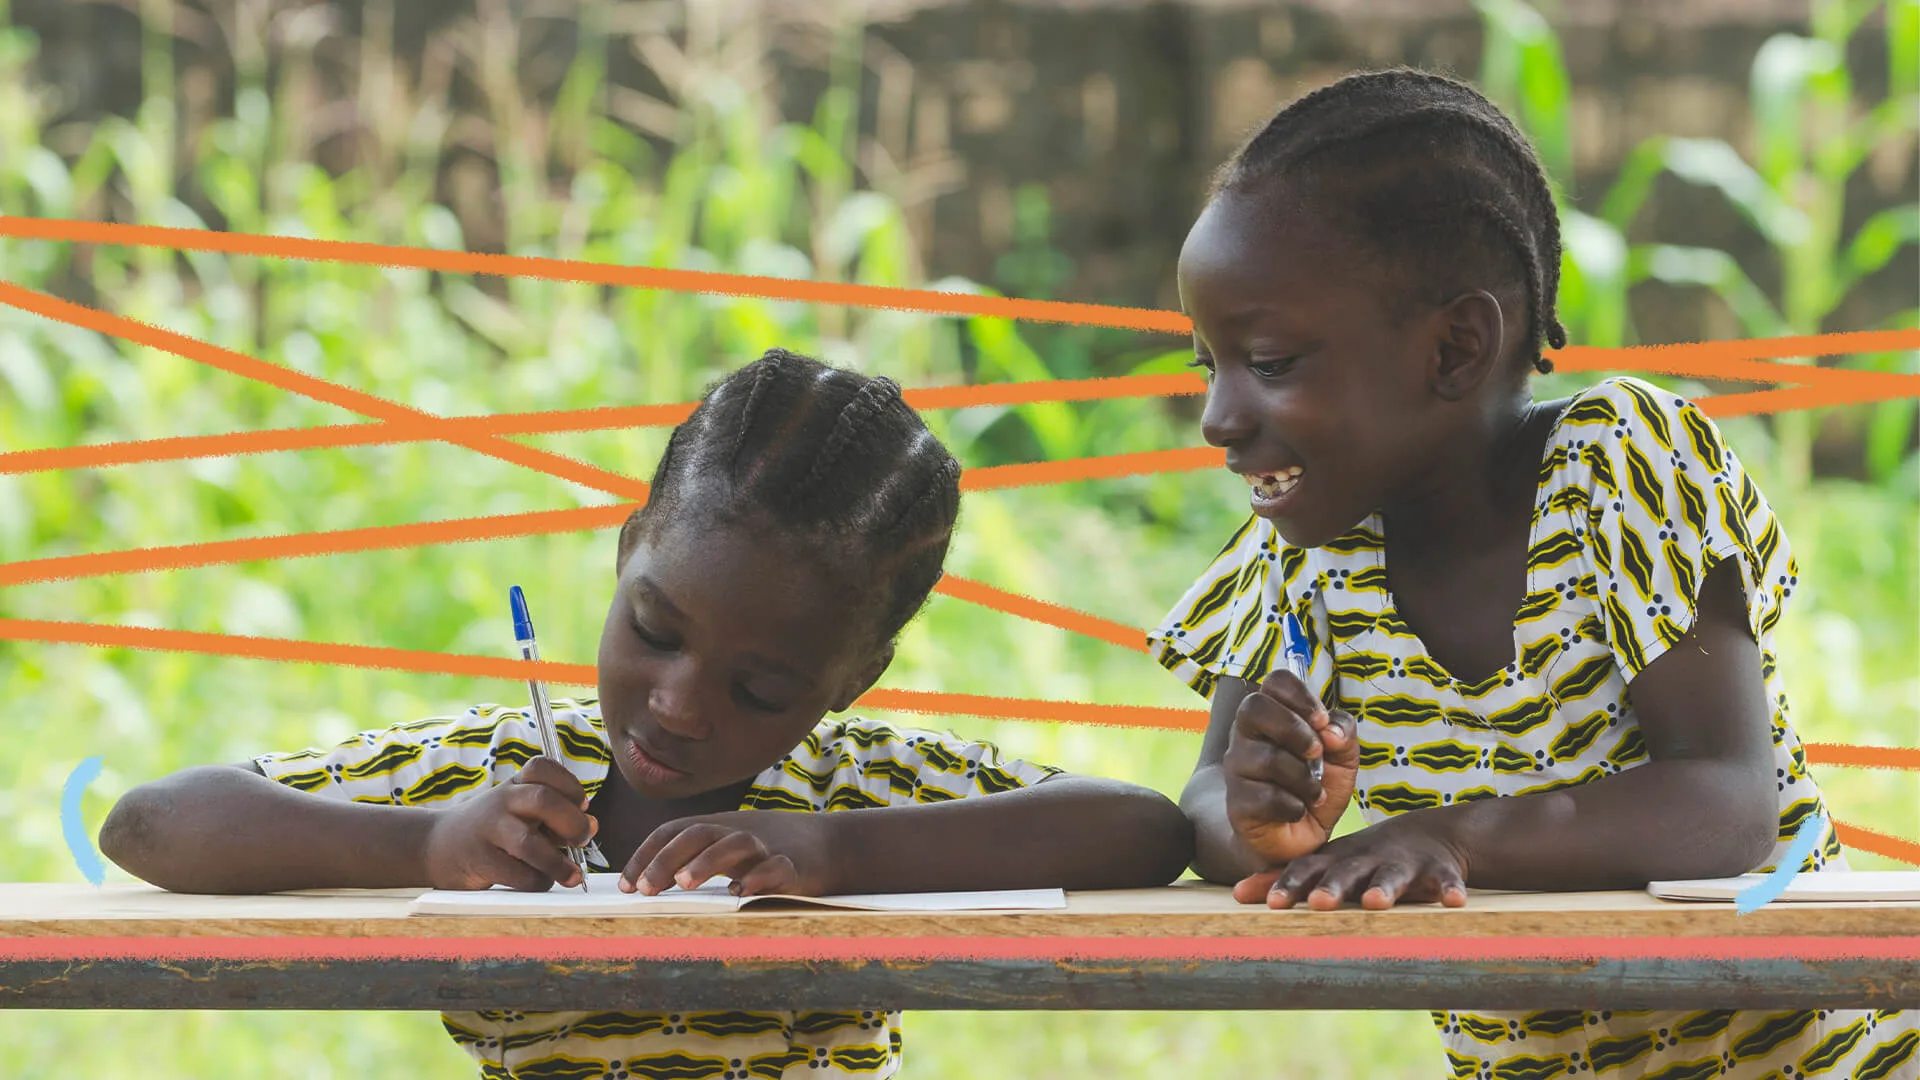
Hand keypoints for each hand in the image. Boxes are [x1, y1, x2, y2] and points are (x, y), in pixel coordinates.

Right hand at [420, 757, 595, 890]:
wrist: (436, 846)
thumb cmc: (492, 828)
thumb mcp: (520, 812)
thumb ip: (556, 817)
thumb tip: (592, 826)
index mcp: (515, 785)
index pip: (542, 768)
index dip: (570, 784)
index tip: (583, 805)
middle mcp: (501, 801)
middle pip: (543, 800)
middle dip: (572, 821)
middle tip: (584, 838)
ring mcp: (488, 830)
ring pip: (528, 842)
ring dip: (558, 862)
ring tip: (573, 875)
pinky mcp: (480, 860)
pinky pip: (516, 874)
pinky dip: (536, 881)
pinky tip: (541, 882)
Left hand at [622, 810, 837, 896]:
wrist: (831, 845)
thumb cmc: (770, 851)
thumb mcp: (729, 847)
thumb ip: (695, 858)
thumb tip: (645, 882)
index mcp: (717, 827)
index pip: (672, 831)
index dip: (646, 855)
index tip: (625, 884)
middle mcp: (737, 832)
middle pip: (697, 834)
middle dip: (666, 859)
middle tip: (644, 889)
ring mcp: (766, 847)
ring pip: (734, 844)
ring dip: (706, 862)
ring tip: (684, 885)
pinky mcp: (794, 866)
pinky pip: (775, 868)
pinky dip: (758, 878)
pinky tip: (740, 893)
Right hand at [1223, 667, 1358, 863]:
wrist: (1299, 838)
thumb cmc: (1316, 786)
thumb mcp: (1343, 757)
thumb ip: (1343, 732)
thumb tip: (1330, 731)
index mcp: (1273, 715)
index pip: (1274, 681)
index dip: (1299, 695)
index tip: (1320, 720)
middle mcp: (1247, 735)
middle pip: (1254, 707)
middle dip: (1294, 729)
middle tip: (1317, 753)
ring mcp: (1237, 768)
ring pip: (1266, 758)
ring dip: (1303, 778)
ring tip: (1315, 793)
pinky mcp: (1238, 803)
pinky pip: (1265, 797)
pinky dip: (1293, 806)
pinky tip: (1298, 810)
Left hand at [1234, 814, 1468, 910]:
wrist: (1428, 834)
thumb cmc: (1365, 857)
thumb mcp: (1327, 863)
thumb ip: (1285, 878)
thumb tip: (1236, 895)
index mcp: (1337, 859)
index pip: (1308, 869)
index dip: (1289, 884)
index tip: (1270, 904)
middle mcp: (1366, 858)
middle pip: (1346, 872)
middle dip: (1332, 887)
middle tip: (1318, 904)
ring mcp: (1403, 862)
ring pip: (1393, 875)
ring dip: (1383, 888)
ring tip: (1375, 902)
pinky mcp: (1438, 870)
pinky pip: (1446, 880)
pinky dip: (1450, 889)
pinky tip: (1455, 902)